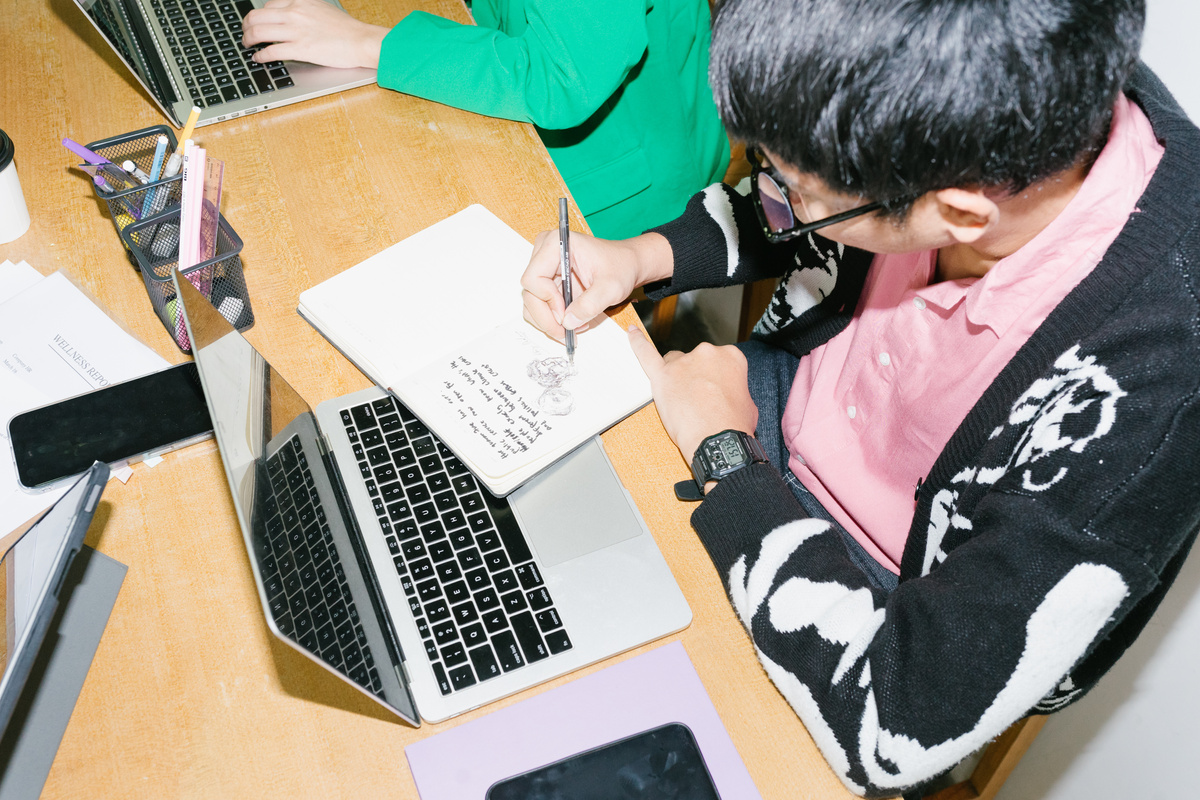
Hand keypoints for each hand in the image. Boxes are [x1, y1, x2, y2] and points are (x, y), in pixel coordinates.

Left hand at [241, 0, 387, 68]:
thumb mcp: (322, 8)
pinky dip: (260, 56)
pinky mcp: (300, 49)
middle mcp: (294, 12)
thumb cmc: (347, 29)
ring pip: (258, 32)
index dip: (259, 16)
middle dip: (246, 26)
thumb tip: (293, 16)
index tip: (257, 23)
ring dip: (248, 40)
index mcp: (299, 1)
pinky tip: (258, 59)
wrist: (361, 40)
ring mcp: (296, 31)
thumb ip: (305, 9)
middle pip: (256, 16)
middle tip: (245, 34)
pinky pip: (271, 51)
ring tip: (247, 46)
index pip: (268, 5)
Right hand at [521, 231, 672, 342]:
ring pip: (531, 301)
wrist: (626, 264)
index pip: (533, 278)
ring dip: (548, 320)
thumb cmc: (620, 267)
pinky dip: (550, 318)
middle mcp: (544, 252)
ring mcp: (543, 266)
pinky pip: (539, 304)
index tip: (565, 313)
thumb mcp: (612, 287)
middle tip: (565, 333)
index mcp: (557, 244)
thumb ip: (590, 305)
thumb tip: (567, 323)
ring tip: (572, 328)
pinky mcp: (547, 280)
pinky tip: (570, 321)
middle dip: (547, 317)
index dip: (547, 300)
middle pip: (530, 293)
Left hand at [625, 327, 758, 464]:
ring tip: (682, 402)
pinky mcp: (662, 375)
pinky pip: (645, 353)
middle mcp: (707, 353)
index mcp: (730, 357)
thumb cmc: (734, 425)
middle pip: (695, 360)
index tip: (715, 393)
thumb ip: (734, 389)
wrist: (719, 440)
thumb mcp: (747, 403)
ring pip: (674, 363)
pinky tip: (631, 332)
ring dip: (676, 377)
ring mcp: (683, 362)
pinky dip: (637, 342)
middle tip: (700, 403)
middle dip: (696, 378)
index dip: (715, 380)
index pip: (718, 361)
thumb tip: (727, 393)